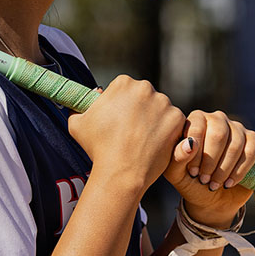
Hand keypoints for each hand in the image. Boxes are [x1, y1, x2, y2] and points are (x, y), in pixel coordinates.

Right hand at [68, 75, 184, 194]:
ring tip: (142, 140)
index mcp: (123, 83)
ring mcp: (164, 103)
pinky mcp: (177, 119)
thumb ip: (80, 107)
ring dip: (154, 120)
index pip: (125, 88)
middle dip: (139, 110)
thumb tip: (87, 101)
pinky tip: (155, 144)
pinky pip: (174, 122)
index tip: (118, 120)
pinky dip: (167, 132)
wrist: (121, 172)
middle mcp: (145, 88)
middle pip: (144, 96)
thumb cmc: (98, 148)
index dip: (121, 105)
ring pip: (160, 109)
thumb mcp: (77, 124)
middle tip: (131, 131)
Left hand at [164, 110, 254, 226]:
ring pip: (236, 144)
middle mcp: (217, 119)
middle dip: (211, 161)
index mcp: (196, 120)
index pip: (198, 126)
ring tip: (215, 184)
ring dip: (224, 169)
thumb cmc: (190, 181)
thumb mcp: (176, 173)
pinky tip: (229, 182)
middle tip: (204, 180)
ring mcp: (237, 128)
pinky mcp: (253, 141)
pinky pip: (251, 150)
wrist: (211, 198)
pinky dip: (240, 170)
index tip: (193, 172)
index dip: (196, 152)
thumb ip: (177, 156)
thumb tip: (190, 144)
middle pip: (219, 133)